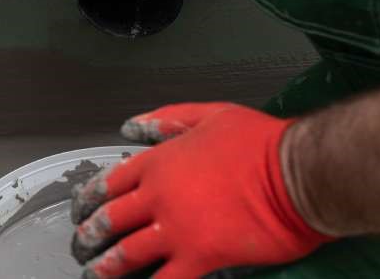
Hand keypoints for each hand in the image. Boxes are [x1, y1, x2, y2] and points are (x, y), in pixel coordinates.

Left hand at [70, 103, 330, 277]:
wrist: (298, 173)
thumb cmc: (261, 143)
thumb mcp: (209, 115)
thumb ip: (167, 119)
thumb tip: (132, 126)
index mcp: (158, 162)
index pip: (109, 182)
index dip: (89, 198)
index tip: (81, 208)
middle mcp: (158, 195)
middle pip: (109, 219)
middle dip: (89, 235)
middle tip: (82, 244)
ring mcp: (176, 229)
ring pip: (126, 253)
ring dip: (106, 266)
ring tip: (93, 272)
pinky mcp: (200, 256)